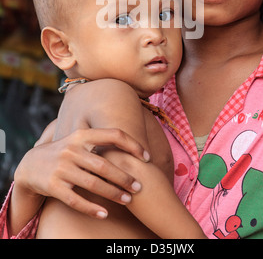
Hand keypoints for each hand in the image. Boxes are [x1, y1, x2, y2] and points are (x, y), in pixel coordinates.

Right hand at [14, 127, 149, 218]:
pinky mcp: (54, 186)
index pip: (113, 134)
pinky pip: (76, 200)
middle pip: (104, 165)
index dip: (132, 144)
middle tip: (140, 186)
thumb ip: (99, 140)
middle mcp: (72, 150)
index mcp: (81, 135)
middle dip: (124, 177)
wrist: (30, 165)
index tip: (146, 156)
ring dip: (113, 193)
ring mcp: (62, 169)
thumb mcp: (77, 140)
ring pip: (93, 184)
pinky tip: (105, 214)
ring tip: (128, 199)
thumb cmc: (64, 152)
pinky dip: (92, 208)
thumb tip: (132, 141)